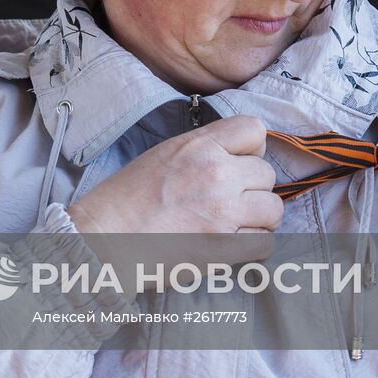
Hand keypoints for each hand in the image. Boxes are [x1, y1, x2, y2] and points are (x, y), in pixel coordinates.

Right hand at [68, 115, 283, 234]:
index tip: (237, 163)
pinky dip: (252, 248)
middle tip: (228, 202)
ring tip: (232, 225)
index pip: (254, 129)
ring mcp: (224, 211)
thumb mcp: (161, 156)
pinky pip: (266, 244)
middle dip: (252, 189)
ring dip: (258, 219)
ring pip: (274, 209)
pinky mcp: (225, 247)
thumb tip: (233, 159)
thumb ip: (200, 152)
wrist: (104, 239)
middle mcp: (216, 173)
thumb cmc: (123, 200)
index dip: (250, 149)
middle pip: (267, 173)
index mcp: (198, 145)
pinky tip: (231, 246)